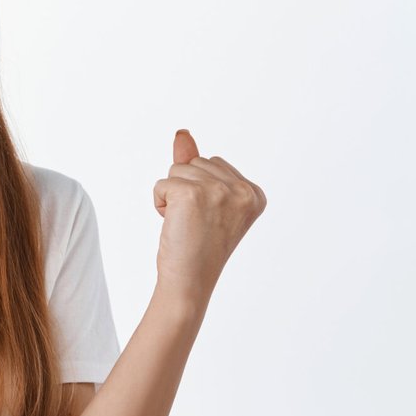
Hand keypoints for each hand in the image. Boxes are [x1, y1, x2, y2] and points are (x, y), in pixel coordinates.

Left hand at [152, 129, 265, 301]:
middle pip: (196, 163)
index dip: (201, 191)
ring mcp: (219, 190)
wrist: (189, 282)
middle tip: (195, 224)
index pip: (213, 164)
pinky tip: (174, 225)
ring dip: (172, 197)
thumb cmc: (197, 247)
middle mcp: (243, 190)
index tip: (210, 221)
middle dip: (186, 190)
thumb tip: (181, 133)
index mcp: (255, 193)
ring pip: (177, 170)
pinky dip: (160, 204)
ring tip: (186, 225)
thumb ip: (196, 165)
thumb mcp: (204, 202)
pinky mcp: (192, 194)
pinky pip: (161, 184)